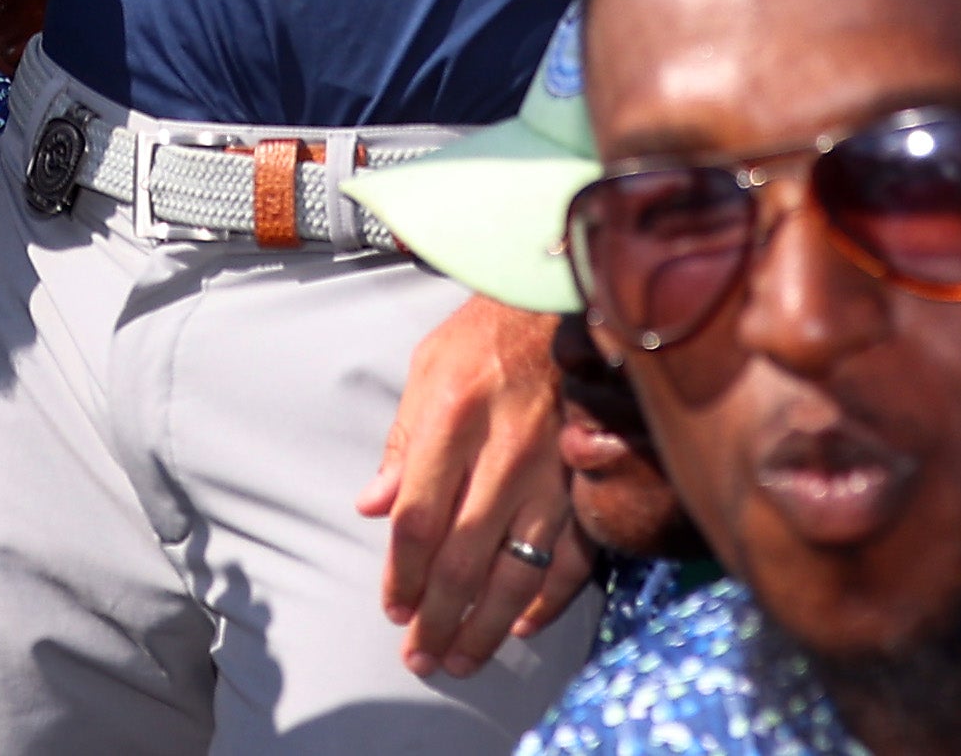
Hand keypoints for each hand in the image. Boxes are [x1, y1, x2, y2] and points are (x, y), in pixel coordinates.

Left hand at [360, 293, 583, 670]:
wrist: (562, 300)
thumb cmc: (486, 333)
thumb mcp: (427, 368)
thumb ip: (401, 441)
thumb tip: (372, 505)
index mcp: (454, 417)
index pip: (419, 519)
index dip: (403, 574)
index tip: (393, 608)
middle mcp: (505, 449)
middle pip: (463, 557)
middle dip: (438, 617)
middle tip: (420, 657)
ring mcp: (554, 468)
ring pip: (517, 568)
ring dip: (486, 625)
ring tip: (461, 660)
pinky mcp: (588, 478)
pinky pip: (573, 554)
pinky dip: (548, 598)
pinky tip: (521, 625)